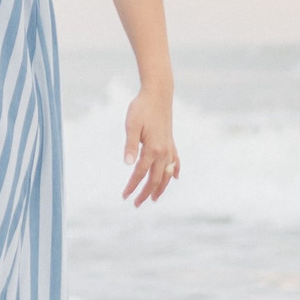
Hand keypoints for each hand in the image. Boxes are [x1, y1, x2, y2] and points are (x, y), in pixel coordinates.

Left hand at [121, 89, 179, 205]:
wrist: (158, 94)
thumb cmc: (141, 108)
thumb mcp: (131, 125)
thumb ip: (130, 145)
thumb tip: (128, 163)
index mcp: (152, 149)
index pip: (140, 173)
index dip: (132, 186)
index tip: (124, 196)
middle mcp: (163, 151)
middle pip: (155, 179)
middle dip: (146, 193)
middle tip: (136, 204)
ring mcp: (169, 147)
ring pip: (167, 174)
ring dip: (161, 187)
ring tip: (154, 198)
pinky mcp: (171, 142)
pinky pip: (175, 161)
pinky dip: (175, 171)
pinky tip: (175, 178)